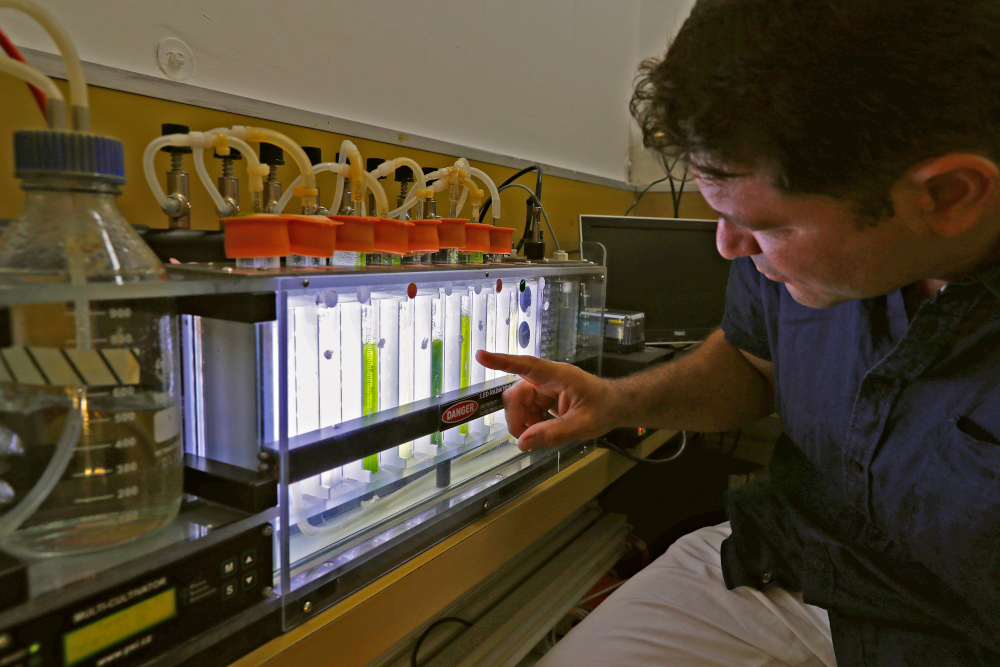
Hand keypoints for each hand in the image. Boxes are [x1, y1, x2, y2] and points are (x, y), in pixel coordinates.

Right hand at [476, 350, 616, 450]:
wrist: (617, 406)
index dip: (503, 361)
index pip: (527, 366)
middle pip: (518, 394)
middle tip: (525, 438)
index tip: (482, 356)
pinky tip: (541, 431)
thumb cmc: (605, 408)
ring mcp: (545, 388)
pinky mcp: (544, 397)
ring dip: (524, 423)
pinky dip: (530, 424)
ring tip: (540, 436)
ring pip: (519, 404)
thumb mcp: (582, 425)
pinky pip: (527, 410)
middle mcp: (548, 378)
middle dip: (516, 417)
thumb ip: (553, 434)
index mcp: (559, 376)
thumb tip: (523, 442)